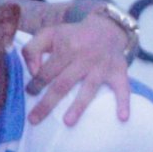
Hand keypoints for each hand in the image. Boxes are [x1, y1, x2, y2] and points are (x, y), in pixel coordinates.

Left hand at [21, 3, 137, 125]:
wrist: (107, 28)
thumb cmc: (72, 36)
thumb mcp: (48, 34)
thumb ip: (32, 49)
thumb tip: (32, 71)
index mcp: (66, 49)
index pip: (47, 72)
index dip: (35, 84)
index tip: (28, 94)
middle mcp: (85, 58)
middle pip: (63, 85)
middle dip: (47, 104)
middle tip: (34, 120)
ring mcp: (102, 67)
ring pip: (88, 89)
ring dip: (78, 107)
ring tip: (67, 123)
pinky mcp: (119, 72)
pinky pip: (123, 88)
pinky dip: (124, 102)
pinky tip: (122, 117)